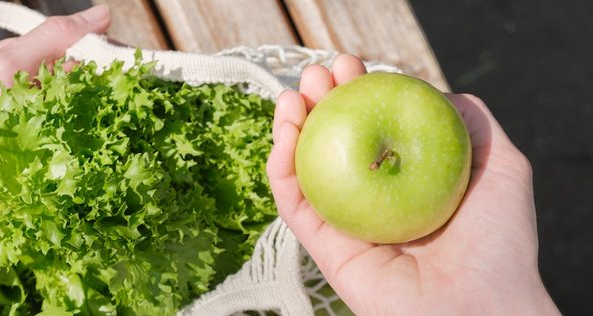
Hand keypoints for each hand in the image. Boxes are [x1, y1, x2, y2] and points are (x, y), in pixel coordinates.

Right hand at [267, 55, 559, 313]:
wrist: (481, 306)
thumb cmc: (499, 242)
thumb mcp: (502, 165)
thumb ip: (471, 122)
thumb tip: (432, 91)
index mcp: (407, 180)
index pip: (371, 128)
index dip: (356, 94)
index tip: (350, 66)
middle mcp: (372, 199)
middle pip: (332, 143)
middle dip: (319, 103)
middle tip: (315, 74)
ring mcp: (345, 224)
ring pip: (304, 170)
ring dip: (290, 127)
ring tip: (291, 95)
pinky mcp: (325, 249)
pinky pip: (294, 203)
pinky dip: (280, 167)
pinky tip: (285, 133)